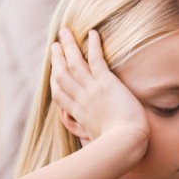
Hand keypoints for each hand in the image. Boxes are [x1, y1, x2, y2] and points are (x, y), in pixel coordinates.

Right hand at [50, 29, 148, 148]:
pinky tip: (92, 33)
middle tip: (55, 45)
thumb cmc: (115, 146)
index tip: (53, 70)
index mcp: (78, 114)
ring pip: (75, 63)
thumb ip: (85, 134)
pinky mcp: (106, 83)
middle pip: (62, 74)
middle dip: (57, 58)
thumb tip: (81, 135)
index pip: (59, 95)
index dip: (54, 81)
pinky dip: (93, 46)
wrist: (125, 142)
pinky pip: (96, 60)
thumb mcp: (94, 142)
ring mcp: (92, 89)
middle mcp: (81, 99)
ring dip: (69, 46)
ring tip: (65, 32)